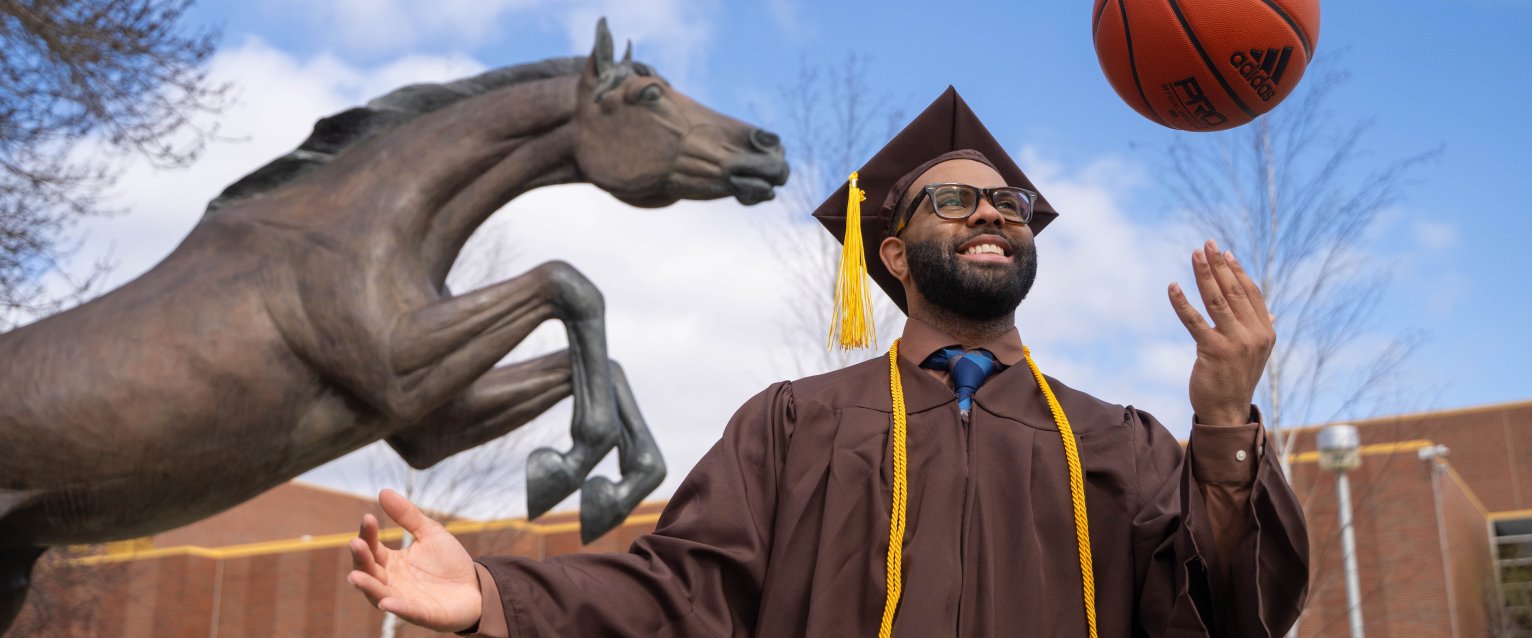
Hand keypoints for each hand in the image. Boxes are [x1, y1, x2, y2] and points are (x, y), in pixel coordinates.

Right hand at [347, 489, 482, 632]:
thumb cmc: (449, 562)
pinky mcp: (421, 613)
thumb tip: (383, 492)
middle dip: (362, 558)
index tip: (368, 518)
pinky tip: (387, 602)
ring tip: (355, 575)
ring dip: (368, 586)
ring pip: (379, 594)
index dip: (368, 534)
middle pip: (370, 570)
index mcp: (392, 562)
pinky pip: (406, 611)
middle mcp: (392, 581)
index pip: (373, 548)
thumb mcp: (430, 532)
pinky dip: (396, 607)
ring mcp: (404, 599)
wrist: (476, 586)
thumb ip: (408, 515)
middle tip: (356, 543)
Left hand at [1167, 240, 1275, 425]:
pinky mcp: (1213, 352)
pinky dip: (1182, 302)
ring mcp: (1235, 343)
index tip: (1223, 253)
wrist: (1227, 411)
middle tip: (1206, 244)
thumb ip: (1260, 330)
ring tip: (1194, 254)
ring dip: (1204, 274)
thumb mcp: (1254, 353)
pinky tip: (1173, 286)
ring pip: (1216, 300)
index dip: (1237, 271)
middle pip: (1234, 291)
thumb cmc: (1236, 378)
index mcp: (1266, 332)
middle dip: (1218, 265)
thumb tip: (1272, 315)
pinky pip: (1194, 321)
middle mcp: (1254, 335)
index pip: (1250, 293)